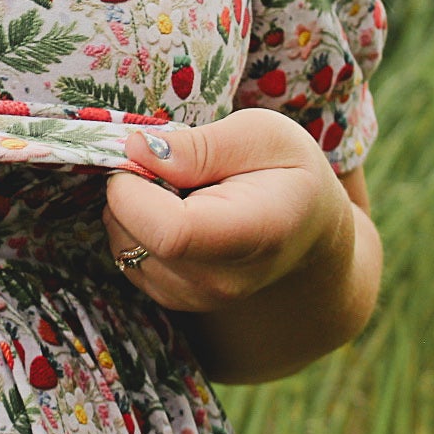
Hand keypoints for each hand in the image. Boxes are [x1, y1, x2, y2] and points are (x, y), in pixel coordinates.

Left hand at [102, 110, 352, 312]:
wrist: (310, 230)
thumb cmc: (289, 173)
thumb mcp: (262, 134)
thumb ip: (200, 145)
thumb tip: (135, 150)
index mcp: (256, 233)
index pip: (170, 232)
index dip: (135, 189)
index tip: (143, 153)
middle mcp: (223, 280)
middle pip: (136, 238)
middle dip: (129, 188)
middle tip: (168, 163)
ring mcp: (197, 298)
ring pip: (124, 246)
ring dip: (131, 208)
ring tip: (179, 188)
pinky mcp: (175, 299)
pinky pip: (126, 256)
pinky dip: (135, 226)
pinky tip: (173, 210)